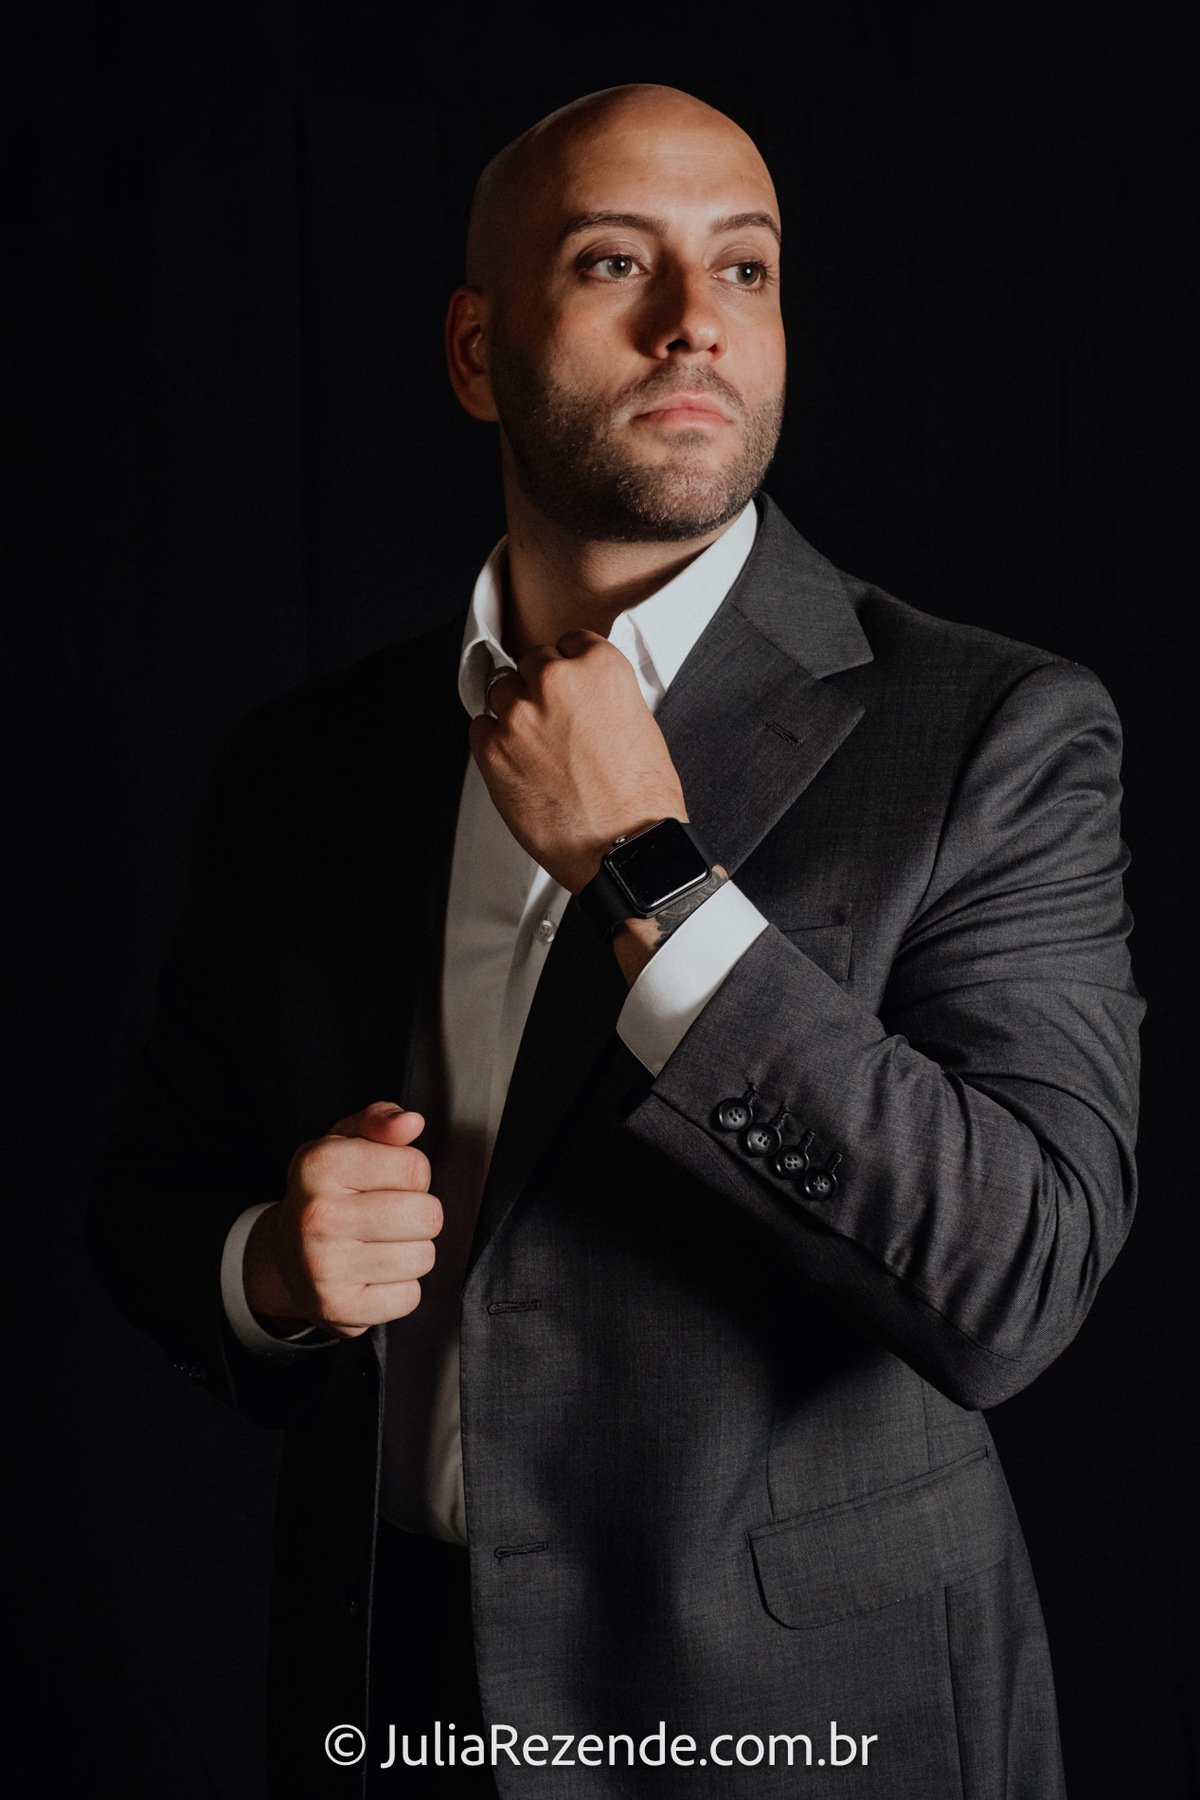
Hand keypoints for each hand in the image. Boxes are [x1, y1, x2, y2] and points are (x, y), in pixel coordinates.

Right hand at [243, 1102, 441, 1339]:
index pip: (416, 1168)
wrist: (285, 1257)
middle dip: (419, 1214)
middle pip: (426, 1215)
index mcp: (320, 1165)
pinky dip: (400, 1288)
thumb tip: (411, 1122)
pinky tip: (374, 1275)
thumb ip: (380, 1120)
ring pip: (422, 1257)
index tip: (387, 1182)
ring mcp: (324, 1266)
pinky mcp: (338, 1308)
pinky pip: (409, 1297)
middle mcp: (317, 1215)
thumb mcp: (344, 1143)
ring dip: (412, 1252)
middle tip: (390, 1216)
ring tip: (382, 1245)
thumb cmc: (326, 1193)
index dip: (412, 1175)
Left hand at [468, 629, 687, 893]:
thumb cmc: (640, 798)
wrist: (626, 847)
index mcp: (599, 666)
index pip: (567, 642)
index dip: (568, 668)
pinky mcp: (492, 749)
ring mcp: (519, 714)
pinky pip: (478, 728)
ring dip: (513, 711)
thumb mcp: (638, 721)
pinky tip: (518, 764)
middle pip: (530, 662)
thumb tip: (577, 693)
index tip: (568, 688)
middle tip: (554, 723)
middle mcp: (555, 681)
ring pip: (500, 690)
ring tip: (536, 746)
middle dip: (539, 688)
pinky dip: (492, 742)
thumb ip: (600, 694)